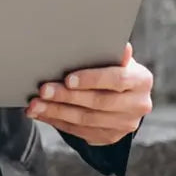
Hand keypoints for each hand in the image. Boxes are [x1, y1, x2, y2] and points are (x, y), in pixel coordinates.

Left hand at [27, 44, 152, 145]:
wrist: (123, 95)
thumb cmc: (112, 67)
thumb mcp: (114, 58)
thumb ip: (108, 51)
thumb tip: (106, 39)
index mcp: (141, 80)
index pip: (118, 80)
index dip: (92, 79)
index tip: (68, 78)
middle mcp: (138, 105)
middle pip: (99, 102)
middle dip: (67, 97)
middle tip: (43, 90)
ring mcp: (125, 124)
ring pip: (86, 120)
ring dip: (56, 112)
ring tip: (34, 104)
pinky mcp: (110, 136)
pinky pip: (79, 131)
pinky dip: (56, 121)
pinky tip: (40, 113)